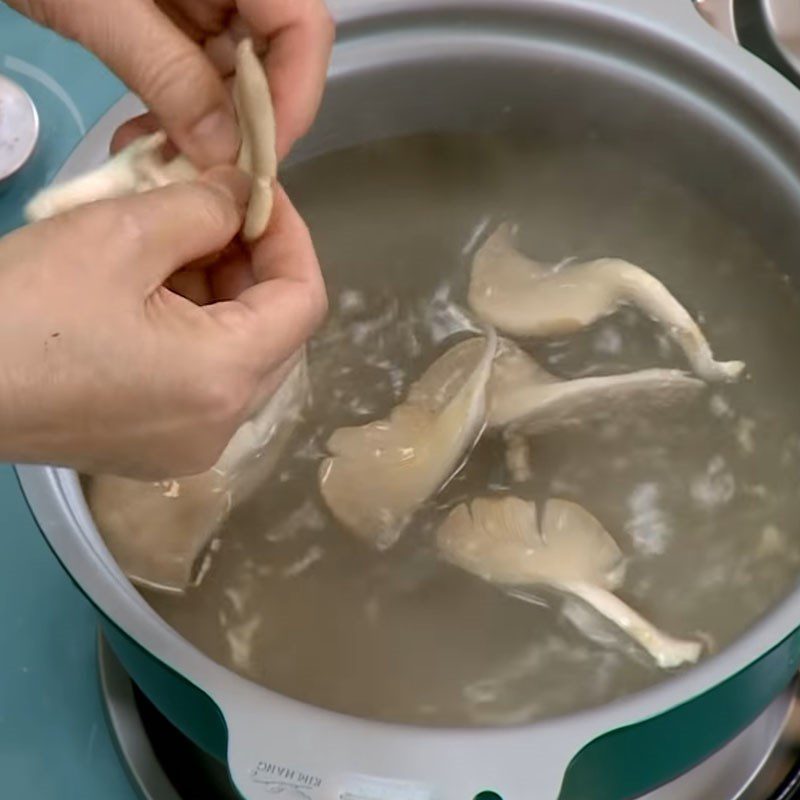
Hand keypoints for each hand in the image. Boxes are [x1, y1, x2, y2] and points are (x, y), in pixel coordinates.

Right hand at [0, 169, 326, 477]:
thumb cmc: (21, 308)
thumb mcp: (118, 234)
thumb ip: (204, 208)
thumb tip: (244, 196)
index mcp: (224, 379)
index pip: (304, 300)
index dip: (290, 237)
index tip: (257, 192)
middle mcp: (222, 427)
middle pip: (277, 332)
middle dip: (253, 264)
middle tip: (212, 212)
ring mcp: (188, 446)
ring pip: (240, 357)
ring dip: (220, 295)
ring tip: (172, 245)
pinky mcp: (152, 450)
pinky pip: (202, 384)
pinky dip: (194, 332)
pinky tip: (150, 294)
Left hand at [10, 0, 333, 164]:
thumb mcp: (99, 6)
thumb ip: (168, 75)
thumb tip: (223, 154)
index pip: (303, 28)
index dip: (293, 97)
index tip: (258, 160)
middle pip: (277, 56)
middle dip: (249, 123)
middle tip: (216, 178)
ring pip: (240, 72)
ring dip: (213, 126)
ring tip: (177, 166)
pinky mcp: (179, 13)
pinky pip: (201, 70)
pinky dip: (183, 108)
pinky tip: (156, 138)